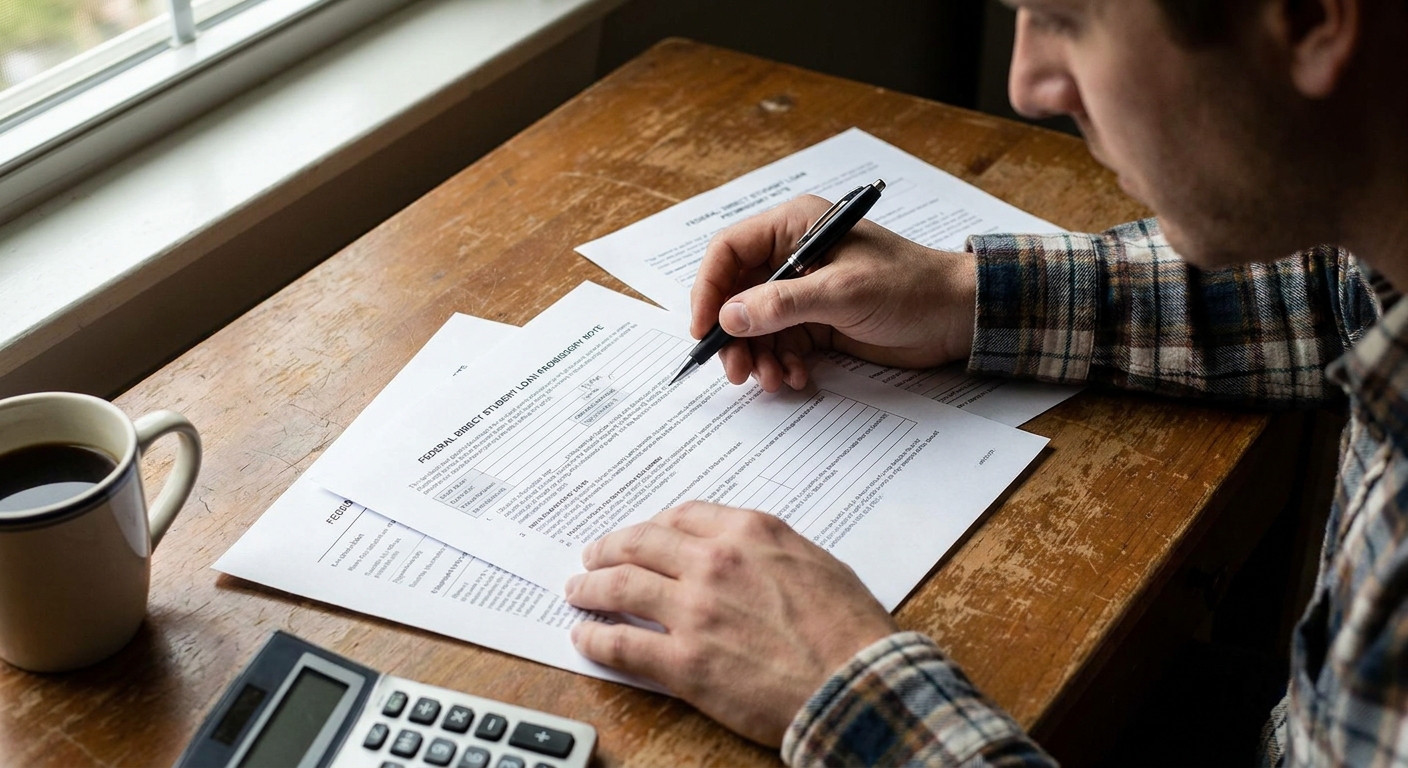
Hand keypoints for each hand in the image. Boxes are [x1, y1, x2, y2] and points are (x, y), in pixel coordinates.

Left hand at [564, 502, 898, 746]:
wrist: (859, 683)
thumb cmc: (850, 629)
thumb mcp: (816, 561)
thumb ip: (770, 549)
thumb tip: (744, 553)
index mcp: (748, 532)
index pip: (681, 517)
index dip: (652, 526)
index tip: (640, 535)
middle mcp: (714, 562)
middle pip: (640, 544)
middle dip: (609, 549)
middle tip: (592, 556)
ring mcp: (695, 610)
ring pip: (620, 586)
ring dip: (591, 586)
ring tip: (578, 591)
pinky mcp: (684, 662)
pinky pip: (622, 644)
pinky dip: (596, 638)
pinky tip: (585, 637)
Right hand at [692, 195, 977, 391]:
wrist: (955, 316)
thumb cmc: (909, 287)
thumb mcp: (842, 292)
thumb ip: (783, 304)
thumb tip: (730, 316)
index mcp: (795, 227)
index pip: (729, 250)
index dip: (709, 289)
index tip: (704, 329)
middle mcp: (793, 255)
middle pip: (737, 293)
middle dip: (733, 334)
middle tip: (735, 370)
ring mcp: (804, 290)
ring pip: (756, 325)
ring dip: (757, 355)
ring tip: (771, 380)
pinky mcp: (817, 320)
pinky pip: (781, 343)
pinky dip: (781, 363)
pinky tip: (796, 377)